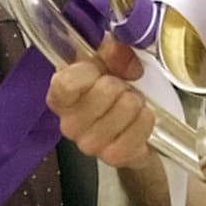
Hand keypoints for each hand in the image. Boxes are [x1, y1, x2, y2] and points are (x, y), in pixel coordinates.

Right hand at [46, 38, 154, 170]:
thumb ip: (111, 48)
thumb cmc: (118, 85)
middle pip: (104, 91)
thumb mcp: (113, 57)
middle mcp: (69, 122)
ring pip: (125, 109)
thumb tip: (116, 51)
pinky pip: (137, 132)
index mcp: (60, 94)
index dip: (92, 70)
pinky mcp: (112, 157)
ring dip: (136, 101)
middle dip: (122, 83)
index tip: (100, 67)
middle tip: (122, 88)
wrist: (136, 120)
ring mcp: (89, 143)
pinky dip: (145, 121)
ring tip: (131, 103)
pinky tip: (140, 118)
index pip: (67, 83)